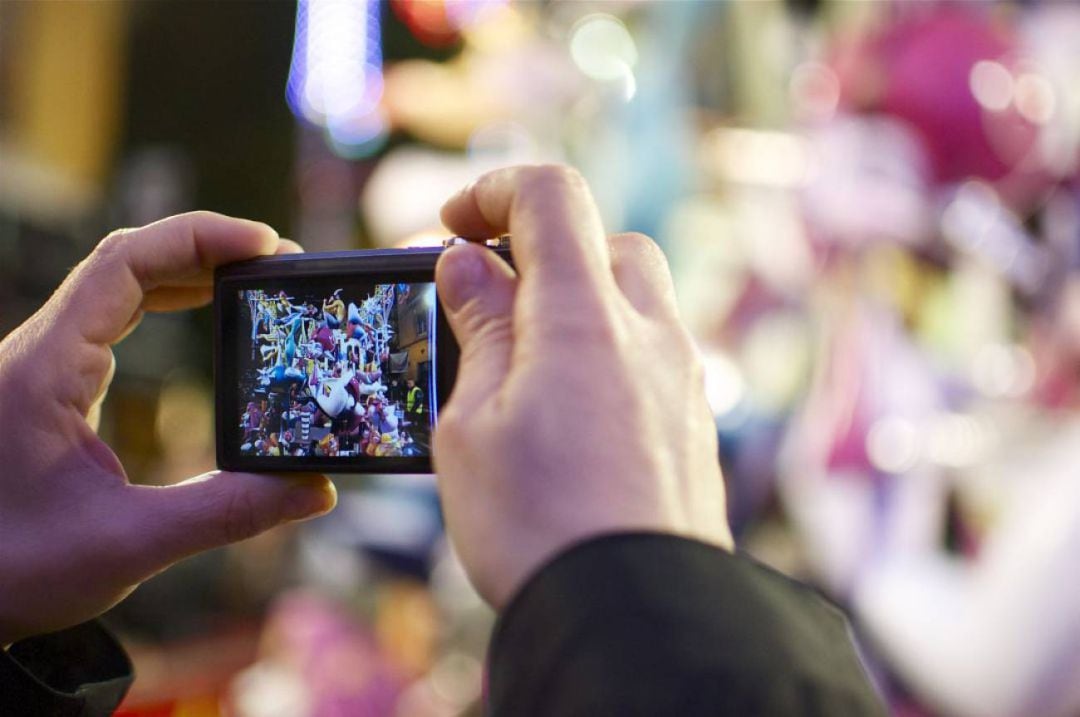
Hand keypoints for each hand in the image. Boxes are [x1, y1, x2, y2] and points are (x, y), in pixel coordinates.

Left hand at [0, 212, 335, 645]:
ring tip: (255, 278)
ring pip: (119, 283)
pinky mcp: (50, 384)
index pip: (125, 262)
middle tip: (279, 263)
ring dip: (189, 270)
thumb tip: (316, 490)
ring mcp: (42, 365)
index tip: (266, 246)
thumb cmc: (14, 572)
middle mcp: (39, 353)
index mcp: (46, 371)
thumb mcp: (130, 545)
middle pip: (127, 260)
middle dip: (207, 249)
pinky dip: (167, 298)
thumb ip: (228, 513)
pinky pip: (112, 314)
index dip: (200, 238)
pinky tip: (204, 309)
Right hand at [433, 166, 732, 608]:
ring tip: (520, 364)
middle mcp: (650, 336)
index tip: (451, 227)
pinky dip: (608, 353)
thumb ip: (477, 329)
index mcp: (586, 318)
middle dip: (539, 251)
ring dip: (576, 304)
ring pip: (635, 300)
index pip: (551, 197)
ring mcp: (683, 382)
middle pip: (604, 242)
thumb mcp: (473, 423)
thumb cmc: (539, 526)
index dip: (492, 192)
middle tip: (485, 299)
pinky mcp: (694, 427)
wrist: (634, 619)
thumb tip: (469, 267)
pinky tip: (567, 411)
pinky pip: (652, 356)